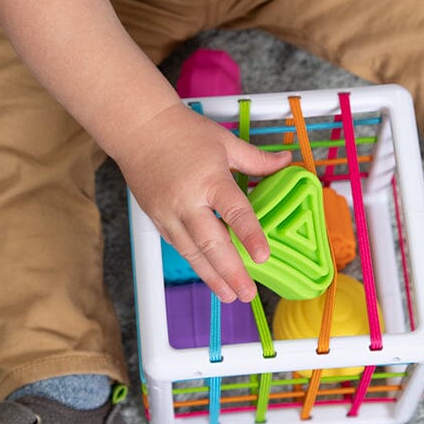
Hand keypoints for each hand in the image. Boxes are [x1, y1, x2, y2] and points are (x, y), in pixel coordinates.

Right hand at [119, 103, 290, 303]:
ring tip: (230, 295)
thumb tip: (286, 163)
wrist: (138, 128)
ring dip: (212, 277)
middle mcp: (187, 200)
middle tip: (247, 294)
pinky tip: (209, 276)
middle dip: (230, 272)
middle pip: (211, 243)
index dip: (250, 235)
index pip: (234, 211)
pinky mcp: (157, 219)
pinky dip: (195, 263)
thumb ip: (256, 160)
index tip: (263, 257)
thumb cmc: (183, 132)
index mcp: (209, 179)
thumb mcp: (225, 142)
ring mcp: (169, 212)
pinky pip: (179, 246)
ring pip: (192, 252)